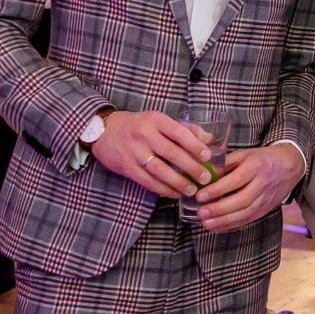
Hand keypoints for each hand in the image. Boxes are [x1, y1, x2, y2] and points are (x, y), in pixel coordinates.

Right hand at [89, 111, 213, 198]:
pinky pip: (147, 181)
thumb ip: (185, 128)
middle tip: (206, 178)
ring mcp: (134, 152)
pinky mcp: (127, 167)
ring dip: (178, 182)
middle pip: (171, 153)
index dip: (194, 145)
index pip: (178, 132)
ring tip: (192, 190)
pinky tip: (175, 193)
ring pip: (159, 170)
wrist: (105, 131)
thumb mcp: (160, 120)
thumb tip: (209, 139)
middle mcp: (144, 134)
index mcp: (156, 120)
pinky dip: (162, 189)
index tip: (208, 156)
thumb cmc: (139, 125)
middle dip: (191, 167)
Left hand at [195, 145, 303, 232]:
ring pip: (246, 213)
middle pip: (242, 200)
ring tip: (206, 223)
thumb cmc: (262, 158)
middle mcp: (263, 184)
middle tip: (201, 213)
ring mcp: (266, 198)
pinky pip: (248, 220)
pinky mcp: (266, 209)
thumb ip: (226, 163)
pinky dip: (231, 225)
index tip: (200, 195)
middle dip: (219, 209)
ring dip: (224, 221)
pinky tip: (216, 227)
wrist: (289, 166)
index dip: (217, 190)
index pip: (236, 180)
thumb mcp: (245, 154)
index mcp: (256, 166)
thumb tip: (205, 175)